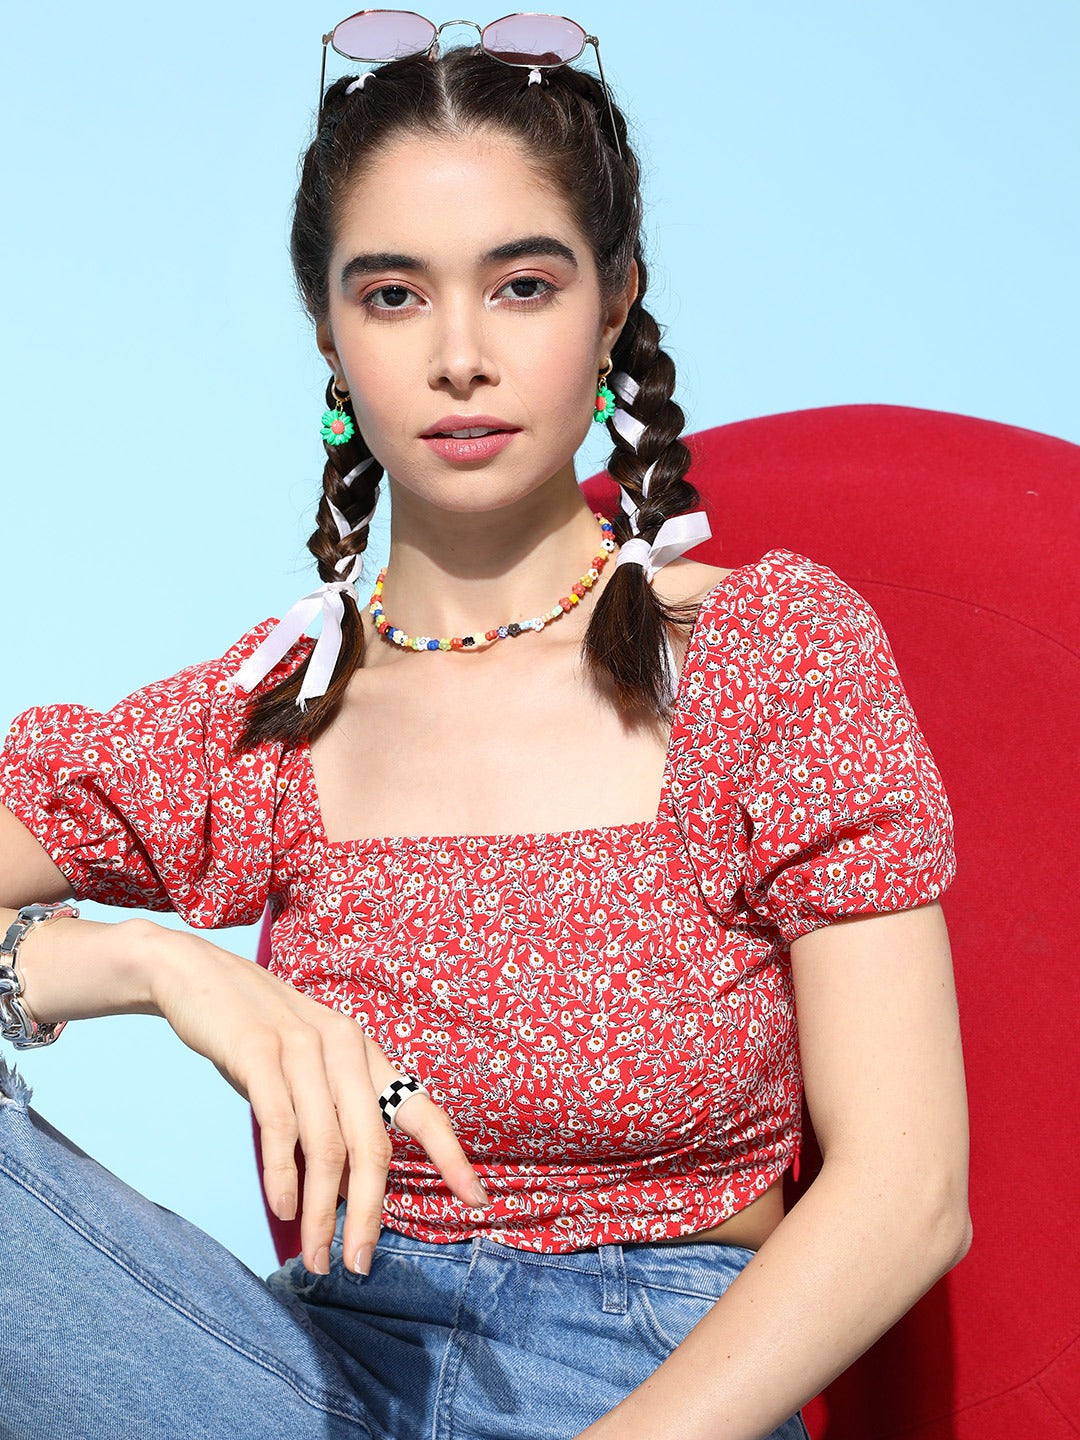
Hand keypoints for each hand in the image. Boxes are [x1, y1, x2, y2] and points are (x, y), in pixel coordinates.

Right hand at [146, 925, 487, 1274]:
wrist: (194, 974)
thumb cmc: (254, 1034)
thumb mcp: (306, 1066)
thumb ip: (329, 1114)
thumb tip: (343, 1189)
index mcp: (363, 1053)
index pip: (420, 1109)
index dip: (452, 1156)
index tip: (478, 1201)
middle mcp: (344, 1046)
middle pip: (371, 1145)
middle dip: (368, 1212)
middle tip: (358, 1265)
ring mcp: (301, 1047)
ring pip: (326, 1145)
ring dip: (322, 1211)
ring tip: (317, 1257)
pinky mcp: (258, 1050)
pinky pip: (280, 1124)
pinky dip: (283, 1173)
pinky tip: (284, 1209)